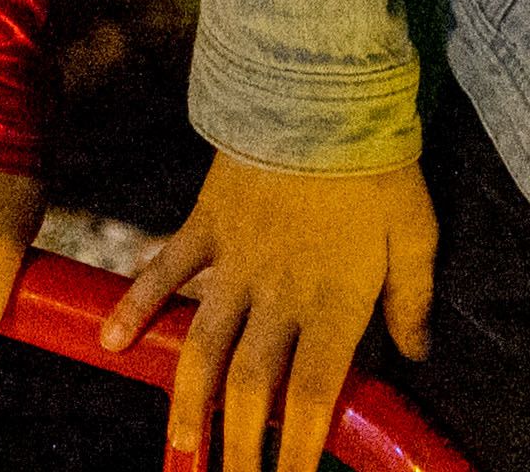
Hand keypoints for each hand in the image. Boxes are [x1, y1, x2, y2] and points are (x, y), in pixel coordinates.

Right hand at [100, 152, 437, 471]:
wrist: (320, 93)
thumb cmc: (376, 167)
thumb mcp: (416, 237)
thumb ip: (413, 300)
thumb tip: (417, 351)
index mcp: (335, 303)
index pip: (313, 393)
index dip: (299, 445)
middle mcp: (279, 294)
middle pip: (251, 384)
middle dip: (237, 443)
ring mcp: (235, 261)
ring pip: (203, 342)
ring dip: (187, 399)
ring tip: (178, 447)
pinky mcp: (206, 225)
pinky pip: (166, 270)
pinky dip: (138, 305)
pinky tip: (112, 341)